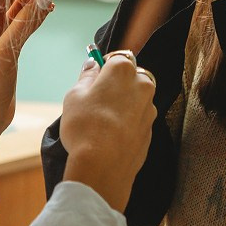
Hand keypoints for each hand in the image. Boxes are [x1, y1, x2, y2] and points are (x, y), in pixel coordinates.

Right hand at [60, 53, 156, 212]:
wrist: (103, 167)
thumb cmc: (85, 126)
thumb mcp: (74, 96)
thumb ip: (86, 76)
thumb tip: (92, 65)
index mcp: (124, 70)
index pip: (117, 57)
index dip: (104, 67)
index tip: (94, 78)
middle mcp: (143, 85)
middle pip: (131, 76)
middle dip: (117, 84)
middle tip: (96, 101)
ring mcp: (149, 108)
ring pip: (136, 98)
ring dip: (124, 104)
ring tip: (102, 121)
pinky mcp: (151, 129)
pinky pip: (138, 118)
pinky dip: (128, 122)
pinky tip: (111, 135)